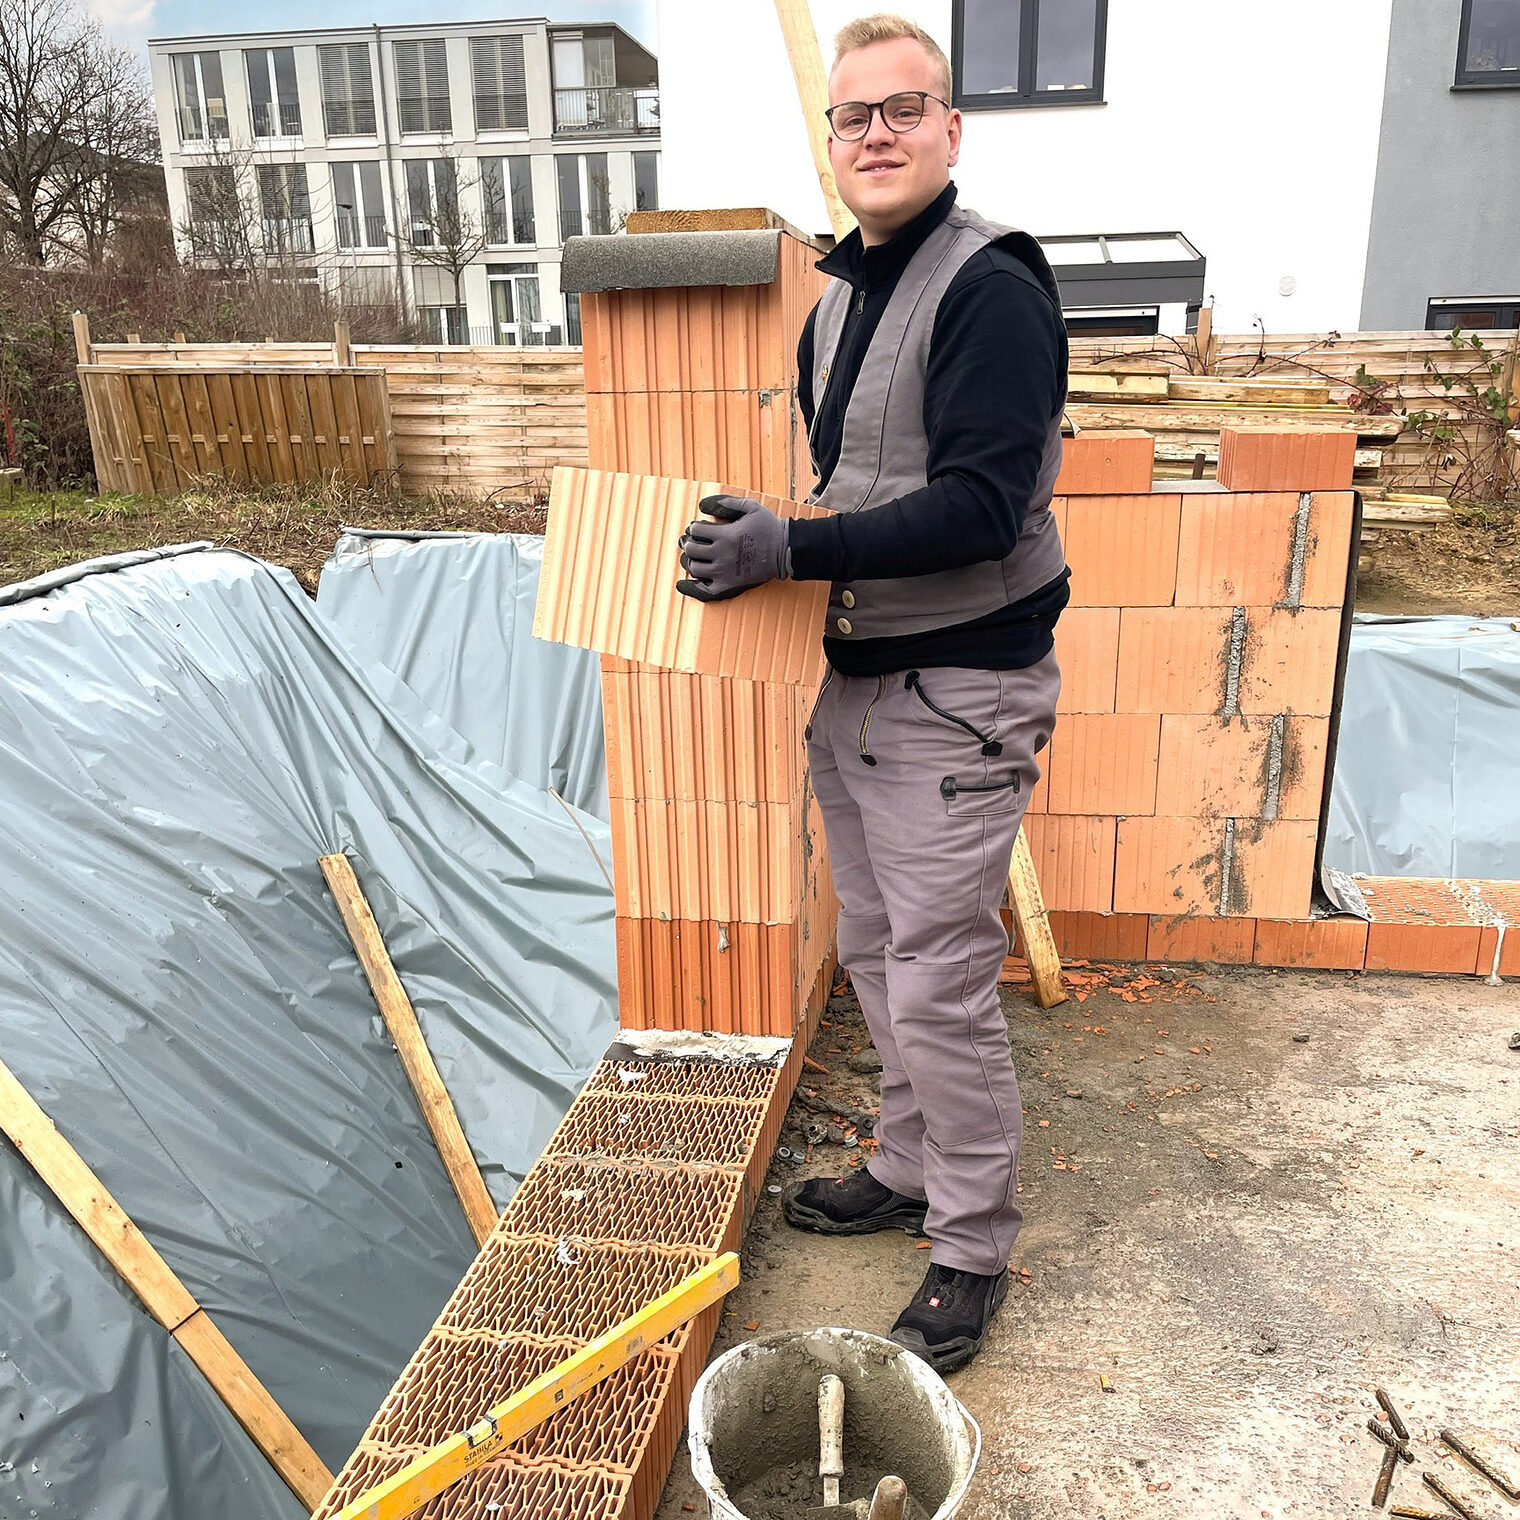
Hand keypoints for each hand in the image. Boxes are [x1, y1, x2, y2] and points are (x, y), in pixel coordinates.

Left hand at [675, 495, 791, 602]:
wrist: (785, 550)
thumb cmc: (769, 527)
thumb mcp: (751, 507)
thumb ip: (729, 502)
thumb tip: (705, 504)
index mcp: (725, 535)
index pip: (695, 531)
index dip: (694, 528)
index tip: (699, 528)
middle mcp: (722, 554)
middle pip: (691, 550)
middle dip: (690, 544)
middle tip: (696, 543)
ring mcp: (724, 571)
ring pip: (695, 569)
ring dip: (694, 562)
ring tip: (700, 558)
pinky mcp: (730, 583)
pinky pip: (707, 588)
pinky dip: (701, 583)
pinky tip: (704, 576)